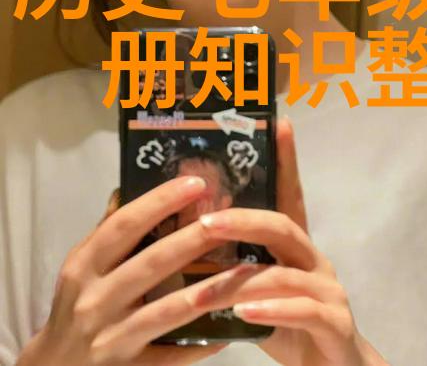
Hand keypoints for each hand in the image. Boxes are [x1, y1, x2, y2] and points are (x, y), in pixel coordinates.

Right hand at [15, 176, 260, 365]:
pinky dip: (200, 343)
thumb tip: (127, 187)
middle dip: (195, 238)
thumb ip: (106, 231)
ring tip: (246, 271)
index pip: (124, 226)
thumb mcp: (82, 267)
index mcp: (85, 266)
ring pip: (168, 310)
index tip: (195, 183)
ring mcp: (111, 338)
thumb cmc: (74, 308)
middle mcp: (96, 299)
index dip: (159, 202)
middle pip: (153, 263)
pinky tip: (229, 328)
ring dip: (211, 289)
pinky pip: (172, 355)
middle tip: (232, 217)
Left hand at [195, 117, 390, 365]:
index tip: (278, 124)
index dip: (285, 160)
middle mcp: (314, 258)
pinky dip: (272, 309)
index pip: (289, 195)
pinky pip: (304, 310)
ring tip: (204, 292)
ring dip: (241, 281)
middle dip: (242, 220)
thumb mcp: (255, 293)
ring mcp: (329, 288)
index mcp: (294, 246)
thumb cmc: (287, 325)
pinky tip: (243, 313)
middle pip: (281, 224)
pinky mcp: (336, 321)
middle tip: (205, 222)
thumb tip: (180, 245)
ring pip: (285, 271)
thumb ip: (230, 269)